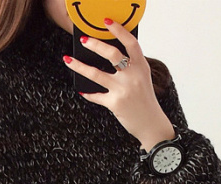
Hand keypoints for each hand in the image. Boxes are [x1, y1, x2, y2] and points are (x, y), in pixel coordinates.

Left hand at [63, 19, 174, 150]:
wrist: (151, 124)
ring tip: (68, 60)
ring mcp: (123, 89)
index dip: (118, 30)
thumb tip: (108, 55)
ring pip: (96, 74)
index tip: (107, 22)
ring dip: (79, 66)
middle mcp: (133, 76)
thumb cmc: (145, 101)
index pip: (130, 43)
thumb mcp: (143, 78)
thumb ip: (131, 66)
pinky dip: (88, 93)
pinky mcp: (115, 103)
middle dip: (95, 45)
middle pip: (112, 54)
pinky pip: (96, 96)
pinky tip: (82, 90)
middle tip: (84, 40)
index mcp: (141, 66)